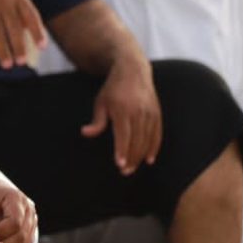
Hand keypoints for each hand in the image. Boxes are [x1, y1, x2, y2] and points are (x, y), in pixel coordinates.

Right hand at [0, 0, 45, 68]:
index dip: (37, 32)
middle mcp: (3, 1)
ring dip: (2, 50)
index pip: (31, 16)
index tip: (42, 47)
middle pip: (13, 27)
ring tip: (7, 65)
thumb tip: (31, 31)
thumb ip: (21, 10)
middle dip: (18, 45)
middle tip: (21, 62)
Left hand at [80, 57, 159, 174]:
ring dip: (141, 155)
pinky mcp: (157, 113)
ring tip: (133, 168)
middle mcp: (139, 112)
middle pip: (137, 140)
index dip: (122, 150)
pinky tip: (150, 159)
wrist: (133, 71)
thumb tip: (85, 133)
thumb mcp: (100, 102)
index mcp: (123, 110)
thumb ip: (97, 121)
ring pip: (148, 139)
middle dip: (132, 158)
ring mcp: (150, 113)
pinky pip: (157, 133)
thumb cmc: (112, 89)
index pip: (123, 135)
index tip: (120, 164)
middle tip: (125, 172)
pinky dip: (154, 147)